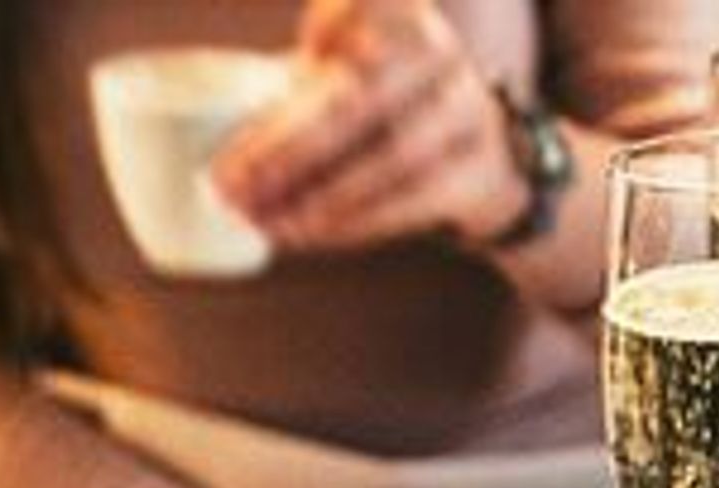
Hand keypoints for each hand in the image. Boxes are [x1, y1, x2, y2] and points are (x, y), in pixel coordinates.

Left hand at [213, 0, 531, 251]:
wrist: (492, 164)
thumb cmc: (394, 112)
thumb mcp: (354, 75)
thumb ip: (302, 87)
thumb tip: (225, 157)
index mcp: (403, 12)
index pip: (360, 11)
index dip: (332, 29)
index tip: (305, 54)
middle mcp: (439, 54)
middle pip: (355, 101)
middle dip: (285, 147)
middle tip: (231, 182)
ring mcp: (464, 114)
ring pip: (383, 159)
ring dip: (316, 196)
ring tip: (263, 220)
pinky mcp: (475, 175)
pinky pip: (407, 203)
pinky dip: (351, 222)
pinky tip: (309, 234)